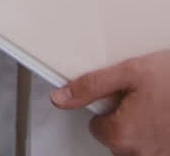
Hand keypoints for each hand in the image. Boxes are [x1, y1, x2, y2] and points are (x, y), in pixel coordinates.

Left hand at [51, 49, 169, 153]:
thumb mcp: (127, 72)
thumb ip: (90, 86)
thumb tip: (61, 98)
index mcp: (122, 134)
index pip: (96, 126)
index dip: (108, 105)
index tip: (121, 92)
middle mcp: (139, 153)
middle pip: (117, 137)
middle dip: (125, 116)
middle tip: (143, 94)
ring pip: (137, 144)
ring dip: (143, 125)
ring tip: (158, 102)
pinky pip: (154, 146)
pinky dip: (157, 132)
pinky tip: (165, 114)